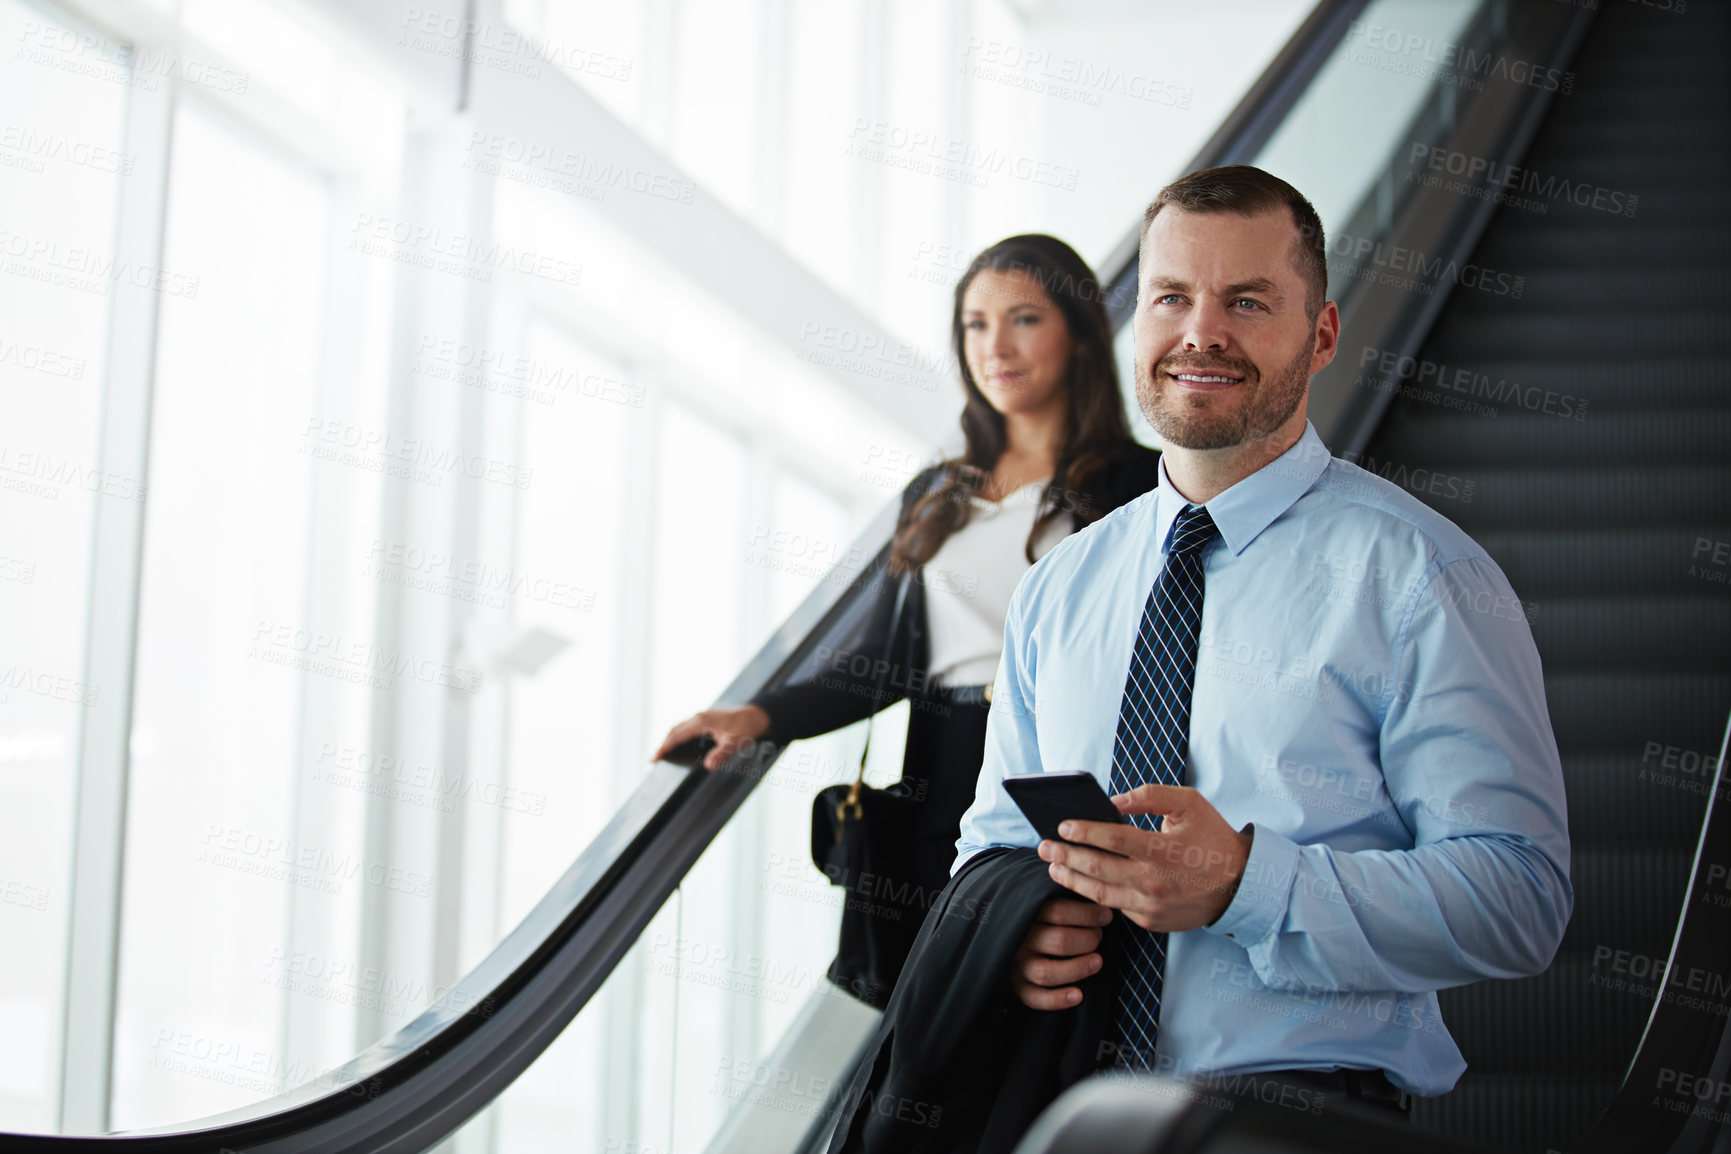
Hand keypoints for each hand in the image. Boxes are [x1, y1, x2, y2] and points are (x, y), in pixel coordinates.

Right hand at [650, 705, 770, 769]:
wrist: (756, 715)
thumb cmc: (746, 729)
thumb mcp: (735, 744)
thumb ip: (722, 755)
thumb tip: (708, 766)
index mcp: (702, 722)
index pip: (677, 735)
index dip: (665, 747)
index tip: (654, 758)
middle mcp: (699, 717)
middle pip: (674, 730)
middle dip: (663, 744)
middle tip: (653, 760)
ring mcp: (702, 716)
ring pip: (679, 727)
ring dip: (670, 739)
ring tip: (663, 753)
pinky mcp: (705, 719)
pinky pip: (686, 727)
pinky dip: (678, 736)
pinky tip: (679, 744)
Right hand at [1011, 898, 1112, 1010]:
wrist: (1000, 936)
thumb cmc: (1035, 916)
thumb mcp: (1041, 899)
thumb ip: (1061, 893)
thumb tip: (1096, 888)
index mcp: (1024, 912)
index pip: (1058, 911)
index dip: (1088, 914)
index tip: (1107, 915)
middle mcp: (1018, 939)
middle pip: (1059, 941)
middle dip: (1088, 939)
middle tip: (1099, 936)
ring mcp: (1015, 965)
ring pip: (1046, 972)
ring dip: (1078, 968)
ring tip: (1098, 961)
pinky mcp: (1016, 987)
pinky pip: (1035, 998)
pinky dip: (1057, 1000)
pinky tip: (1079, 995)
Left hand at [1039, 783, 1251, 932]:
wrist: (1241, 886)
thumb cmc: (1214, 839)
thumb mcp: (1190, 804)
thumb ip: (1150, 796)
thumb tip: (1114, 800)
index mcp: (1162, 849)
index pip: (1112, 839)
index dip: (1083, 832)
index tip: (1062, 826)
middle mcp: (1153, 881)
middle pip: (1096, 869)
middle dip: (1064, 857)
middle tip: (1043, 848)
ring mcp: (1150, 905)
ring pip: (1099, 894)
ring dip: (1071, 880)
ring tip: (1053, 868)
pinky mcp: (1150, 921)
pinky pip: (1116, 907)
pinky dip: (1094, 896)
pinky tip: (1081, 885)